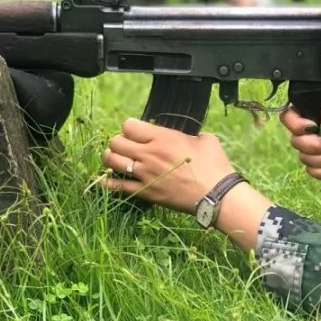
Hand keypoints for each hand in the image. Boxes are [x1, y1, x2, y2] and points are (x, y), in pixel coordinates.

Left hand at [100, 118, 236, 211]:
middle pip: (116, 141)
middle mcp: (149, 153)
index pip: (128, 125)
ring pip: (112, 160)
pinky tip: (104, 180)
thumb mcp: (205, 139)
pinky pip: (116, 187)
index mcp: (163, 137)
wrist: (216, 195)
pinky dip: (107, 183)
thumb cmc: (215, 166)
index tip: (135, 132)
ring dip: (110, 158)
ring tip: (115, 159)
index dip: (130, 127)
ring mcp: (145, 174)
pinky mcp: (144, 192)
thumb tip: (187, 136)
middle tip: (125, 146)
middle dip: (118, 141)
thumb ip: (190, 134)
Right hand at [279, 88, 320, 179]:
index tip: (314, 127)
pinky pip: (312, 172)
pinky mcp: (319, 165)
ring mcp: (312, 149)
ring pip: (304, 158)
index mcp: (311, 111)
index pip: (287, 116)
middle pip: (294, 141)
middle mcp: (308, 130)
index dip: (295, 125)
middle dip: (315, 145)